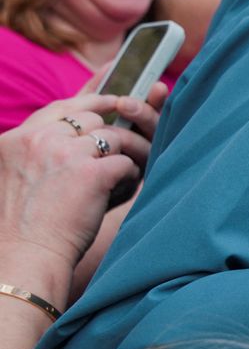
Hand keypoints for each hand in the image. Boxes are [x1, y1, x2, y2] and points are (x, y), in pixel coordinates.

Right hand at [0, 89, 162, 282]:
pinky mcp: (91, 172)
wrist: (22, 256)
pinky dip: (130, 177)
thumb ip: (41, 153)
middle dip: (115, 132)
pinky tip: (122, 190)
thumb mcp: (17, 178)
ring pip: (115, 138)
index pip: (62, 108)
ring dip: (128, 153)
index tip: (113, 93)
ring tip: (129, 173)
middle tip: (131, 144)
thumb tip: (85, 140)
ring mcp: (65, 153)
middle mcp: (39, 139)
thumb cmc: (22, 227)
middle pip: (94, 119)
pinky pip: (125, 163)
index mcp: (17, 139)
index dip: (93, 99)